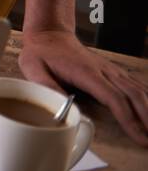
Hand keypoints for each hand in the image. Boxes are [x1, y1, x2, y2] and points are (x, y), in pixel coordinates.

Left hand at [20, 29, 147, 145]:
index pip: (114, 97)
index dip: (128, 118)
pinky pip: (136, 85)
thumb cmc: (41, 53)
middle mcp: (104, 71)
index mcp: (86, 73)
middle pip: (134, 95)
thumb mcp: (33, 68)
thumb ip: (47, 86)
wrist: (50, 34)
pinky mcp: (113, 71)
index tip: (139, 136)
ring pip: (139, 90)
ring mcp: (111, 70)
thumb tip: (63, 109)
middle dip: (147, 118)